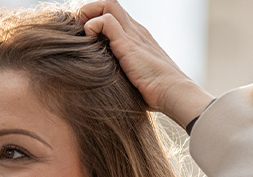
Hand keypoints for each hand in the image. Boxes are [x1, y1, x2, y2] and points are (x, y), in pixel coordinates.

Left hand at [78, 0, 214, 127]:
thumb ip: (124, 73)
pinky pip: (105, 22)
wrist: (173, 93)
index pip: (115, 15)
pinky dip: (92, 27)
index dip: (97, 18)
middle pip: (110, 4)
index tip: (86, 34)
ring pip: (108, 6)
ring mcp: (133, 35)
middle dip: (91, 10)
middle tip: (79, 28)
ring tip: (81, 30)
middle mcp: (136, 30)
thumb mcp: (136, 78)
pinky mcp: (128, 44)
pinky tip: (89, 42)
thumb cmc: (156, 92)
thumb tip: (109, 84)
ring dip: (89, 13)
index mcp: (138, 37)